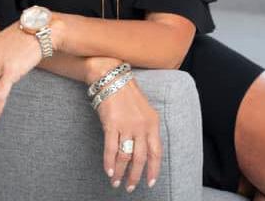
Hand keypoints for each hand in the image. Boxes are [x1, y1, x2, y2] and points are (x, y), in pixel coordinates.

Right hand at [95, 75, 161, 192]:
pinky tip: (108, 171)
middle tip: (130, 186)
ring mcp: (127, 125)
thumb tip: (142, 152)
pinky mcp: (112, 124)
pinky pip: (111, 149)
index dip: (153, 170)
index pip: (156, 152)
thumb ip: (145, 129)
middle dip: (135, 176)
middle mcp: (142, 126)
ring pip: (125, 156)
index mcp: (152, 123)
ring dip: (121, 172)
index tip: (150, 182)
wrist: (111, 78)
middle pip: (140, 158)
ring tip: (116, 182)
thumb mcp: (144, 111)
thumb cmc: (126, 94)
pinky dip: (109, 163)